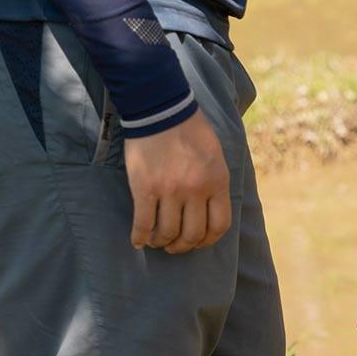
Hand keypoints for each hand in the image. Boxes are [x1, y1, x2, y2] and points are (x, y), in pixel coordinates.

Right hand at [124, 112, 231, 254]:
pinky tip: (137, 241)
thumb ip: (215, 182)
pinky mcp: (145, 188)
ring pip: (167, 232)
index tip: (198, 243)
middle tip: (174, 246)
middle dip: (182, 246)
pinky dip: (140, 237)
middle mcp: (195, 190)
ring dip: (161, 242)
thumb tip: (211, 209)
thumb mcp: (215, 156)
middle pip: (192, 234)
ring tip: (157, 241)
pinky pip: (143, 222)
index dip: (207, 241)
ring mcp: (170, 191)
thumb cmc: (190, 130)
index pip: (219, 226)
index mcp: (217, 182)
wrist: (161, 109)